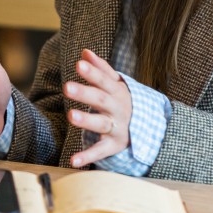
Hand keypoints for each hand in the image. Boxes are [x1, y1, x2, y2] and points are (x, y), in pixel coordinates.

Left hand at [63, 49, 131, 166]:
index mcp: (117, 91)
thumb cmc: (120, 101)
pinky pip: (100, 151)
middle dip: (85, 93)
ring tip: (70, 115)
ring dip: (86, 120)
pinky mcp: (113, 145)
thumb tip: (85, 52)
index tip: (78, 64)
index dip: (92, 72)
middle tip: (67, 87)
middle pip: (101, 99)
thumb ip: (101, 68)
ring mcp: (116, 127)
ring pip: (101, 124)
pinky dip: (87, 156)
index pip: (104, 80)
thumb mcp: (115, 84)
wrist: (145, 128)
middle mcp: (118, 109)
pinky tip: (72, 160)